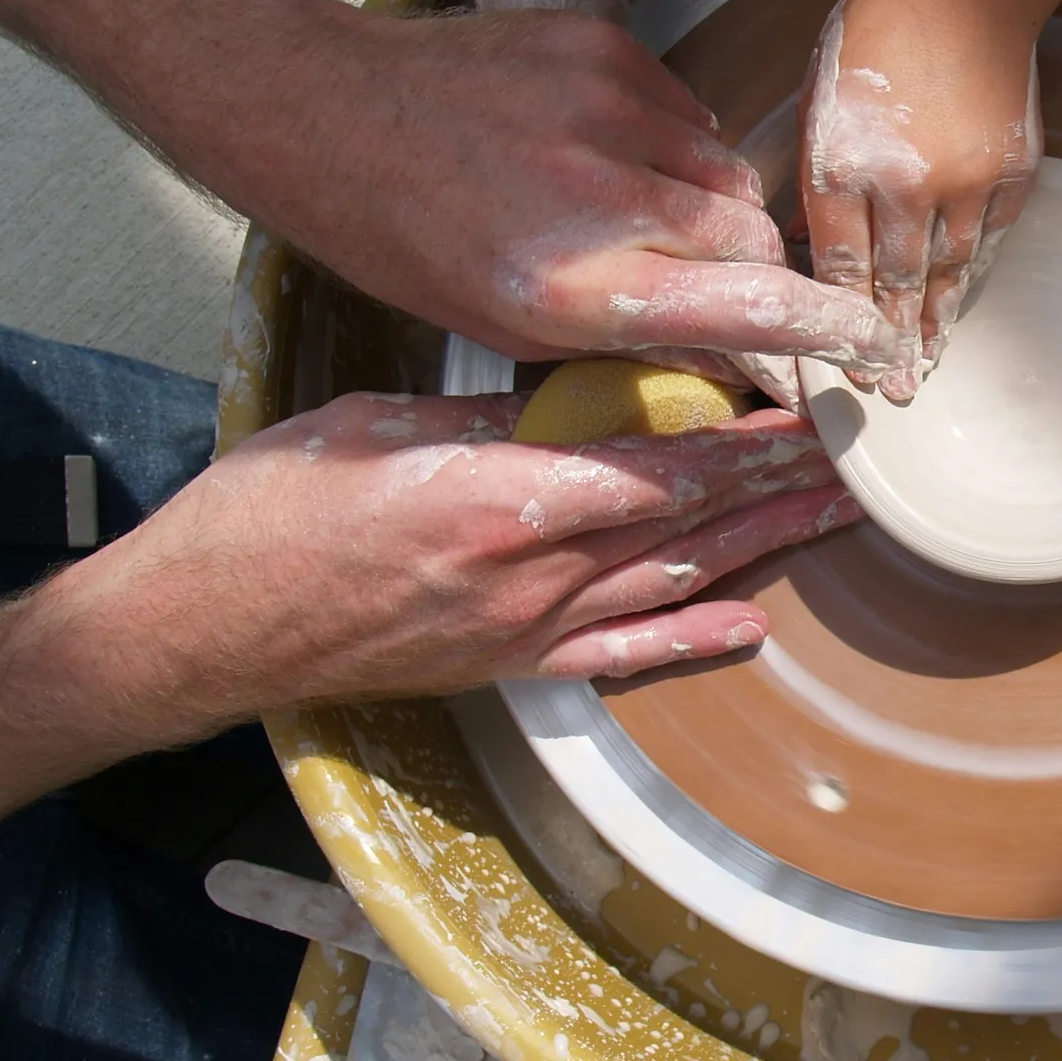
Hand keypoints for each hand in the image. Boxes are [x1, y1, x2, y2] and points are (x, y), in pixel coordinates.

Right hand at [0, 390, 859, 837]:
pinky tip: (752, 628)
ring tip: (835, 522)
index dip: (749, 445)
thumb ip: (484, 417)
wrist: (200, 630)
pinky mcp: (507, 668)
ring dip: (763, 552)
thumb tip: (574, 393)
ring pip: (673, 583)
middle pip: (688, 525)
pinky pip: (620, 655)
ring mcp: (525, 631)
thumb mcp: (373, 426)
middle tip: (861, 466)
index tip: (811, 417)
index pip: (662, 468)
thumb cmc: (267, 514)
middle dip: (781, 491)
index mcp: (501, 501)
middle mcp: (531, 575)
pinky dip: (691, 639)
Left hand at [293, 8, 926, 389]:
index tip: (865, 346)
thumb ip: (632, 339)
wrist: (329, 111)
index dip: (824, 331)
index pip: (748, 306)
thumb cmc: (404, 230)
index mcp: (573, 284)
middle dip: (753, 272)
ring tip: (637, 218)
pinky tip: (608, 161)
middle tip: (711, 287)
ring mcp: (609, 111)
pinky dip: (671, 150)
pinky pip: (690, 118)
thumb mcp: (511, 326)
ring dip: (709, 210)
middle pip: (752, 238)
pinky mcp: (608, 55)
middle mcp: (602, 195)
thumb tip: (732, 354)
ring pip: (727, 177)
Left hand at [798, 0, 1061, 400]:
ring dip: (936, 323)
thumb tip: (808, 244)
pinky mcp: (1011, 172)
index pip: (840, 267)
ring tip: (929, 365)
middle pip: (896, 284)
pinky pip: (990, 239)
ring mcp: (964, 181)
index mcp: (843, 163)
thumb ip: (817, 179)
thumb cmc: (877, 35)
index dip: (843, 324)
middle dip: (892, 346)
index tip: (845, 365)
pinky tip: (961, 303)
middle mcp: (904, 183)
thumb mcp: (819, 102)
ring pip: (948, 271)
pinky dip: (973, 275)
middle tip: (893, 393)